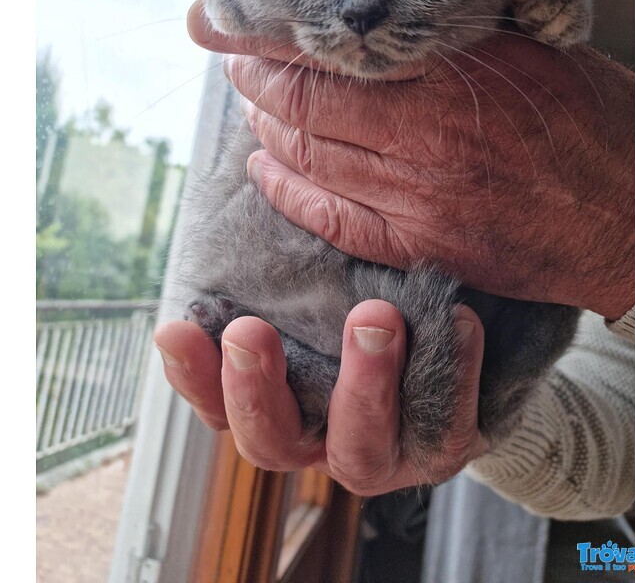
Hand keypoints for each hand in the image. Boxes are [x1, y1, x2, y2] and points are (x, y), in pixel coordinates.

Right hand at [154, 301, 485, 493]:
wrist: (454, 353)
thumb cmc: (365, 313)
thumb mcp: (320, 295)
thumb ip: (287, 275)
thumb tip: (255, 181)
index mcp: (278, 406)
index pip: (217, 403)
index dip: (192, 376)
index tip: (174, 329)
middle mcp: (320, 440)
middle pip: (270, 443)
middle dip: (255, 390)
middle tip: (249, 332)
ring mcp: (382, 454)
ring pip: (357, 451)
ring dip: (361, 385)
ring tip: (374, 319)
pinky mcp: (442, 450)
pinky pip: (447, 426)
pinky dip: (452, 374)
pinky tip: (460, 321)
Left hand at [189, 0, 634, 318]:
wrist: (629, 213)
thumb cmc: (589, 123)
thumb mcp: (532, 50)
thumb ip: (456, 34)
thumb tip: (387, 14)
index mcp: (454, 75)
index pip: (335, 50)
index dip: (274, 38)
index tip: (239, 25)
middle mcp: (426, 136)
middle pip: (307, 104)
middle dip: (257, 79)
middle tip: (237, 60)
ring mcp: (418, 198)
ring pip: (309, 158)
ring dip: (266, 129)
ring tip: (251, 104)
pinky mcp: (420, 245)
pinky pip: (332, 219)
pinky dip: (287, 191)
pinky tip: (264, 170)